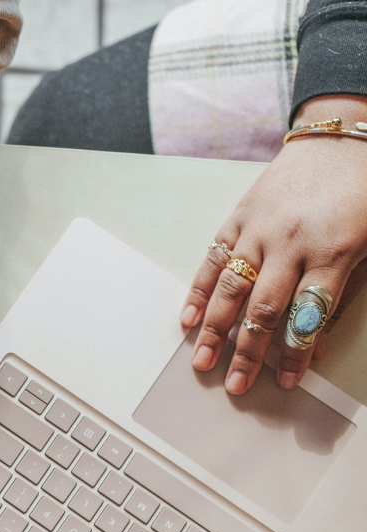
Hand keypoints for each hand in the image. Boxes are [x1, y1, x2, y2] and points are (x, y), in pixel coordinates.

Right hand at [181, 95, 366, 393]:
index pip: (307, 315)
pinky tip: (188, 319)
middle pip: (263, 309)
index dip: (294, 354)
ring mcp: (260, 230)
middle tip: (236, 385)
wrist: (340, 140)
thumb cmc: (361, 194)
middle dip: (248, 352)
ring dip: (214, 330)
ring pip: (232, 289)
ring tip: (202, 362)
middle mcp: (290, 243)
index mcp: (333, 251)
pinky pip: (213, 260)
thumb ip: (341, 293)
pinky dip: (198, 291)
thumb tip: (312, 343)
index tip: (284, 382)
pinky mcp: (239, 218)